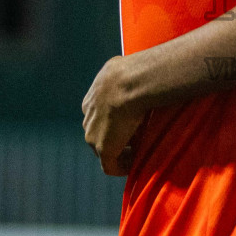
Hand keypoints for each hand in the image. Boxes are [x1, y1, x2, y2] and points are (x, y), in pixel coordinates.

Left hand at [82, 58, 146, 175]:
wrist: (129, 82)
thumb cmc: (133, 72)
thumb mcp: (125, 69)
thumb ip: (128, 75)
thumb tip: (147, 68)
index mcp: (92, 99)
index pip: (100, 115)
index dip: (116, 122)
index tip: (133, 124)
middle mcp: (88, 117)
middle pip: (100, 133)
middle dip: (117, 138)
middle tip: (139, 139)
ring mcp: (93, 135)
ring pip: (105, 149)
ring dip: (121, 151)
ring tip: (140, 152)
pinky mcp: (104, 150)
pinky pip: (110, 166)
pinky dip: (122, 167)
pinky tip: (136, 165)